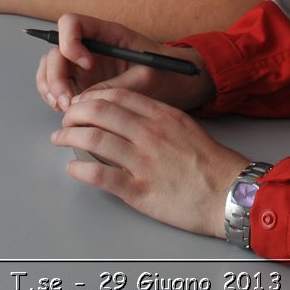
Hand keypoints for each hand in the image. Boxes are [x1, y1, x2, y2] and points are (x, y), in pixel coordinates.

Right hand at [35, 12, 213, 112]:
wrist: (178, 84)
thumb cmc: (167, 73)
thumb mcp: (148, 77)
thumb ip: (118, 86)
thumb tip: (85, 100)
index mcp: (109, 34)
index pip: (72, 23)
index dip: (70, 42)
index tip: (86, 64)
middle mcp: (91, 46)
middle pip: (56, 49)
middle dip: (55, 75)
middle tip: (66, 101)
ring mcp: (84, 64)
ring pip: (52, 67)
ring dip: (50, 86)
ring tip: (64, 107)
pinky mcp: (83, 82)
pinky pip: (57, 85)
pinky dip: (54, 96)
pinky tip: (64, 109)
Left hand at [53, 86, 248, 237]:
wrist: (229, 193)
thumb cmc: (211, 164)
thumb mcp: (186, 127)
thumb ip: (158, 119)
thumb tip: (129, 117)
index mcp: (162, 115)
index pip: (117, 96)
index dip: (92, 97)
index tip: (81, 103)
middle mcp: (150, 134)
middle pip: (100, 112)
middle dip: (74, 114)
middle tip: (65, 120)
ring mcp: (143, 161)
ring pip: (94, 140)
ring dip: (70, 138)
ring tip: (60, 140)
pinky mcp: (139, 190)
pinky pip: (100, 175)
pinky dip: (80, 170)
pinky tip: (72, 168)